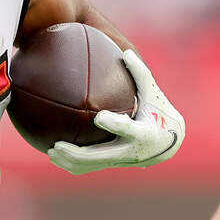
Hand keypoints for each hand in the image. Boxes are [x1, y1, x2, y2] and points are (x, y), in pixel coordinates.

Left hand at [47, 49, 184, 174]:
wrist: (168, 142)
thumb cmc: (157, 111)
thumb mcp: (153, 93)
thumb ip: (140, 73)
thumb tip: (125, 51)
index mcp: (143, 132)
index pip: (128, 129)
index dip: (115, 124)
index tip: (99, 117)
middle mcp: (132, 150)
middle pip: (102, 156)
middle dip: (79, 153)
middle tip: (57, 144)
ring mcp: (122, 161)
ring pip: (93, 165)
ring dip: (70, 162)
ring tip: (50, 152)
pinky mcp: (114, 164)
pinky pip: (90, 168)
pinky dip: (72, 165)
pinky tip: (55, 156)